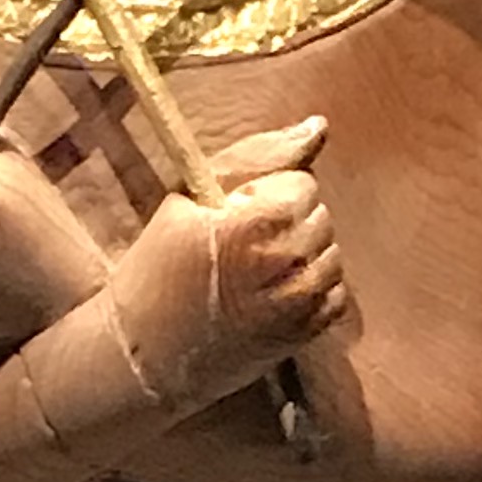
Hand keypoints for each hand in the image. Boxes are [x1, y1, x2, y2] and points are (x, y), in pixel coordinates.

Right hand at [105, 116, 351, 410]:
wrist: (145, 356)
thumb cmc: (157, 271)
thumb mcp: (189, 200)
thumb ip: (257, 157)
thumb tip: (319, 126)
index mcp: (255, 222)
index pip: (302, 184)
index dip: (268, 193)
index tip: (234, 215)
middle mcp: (286, 262)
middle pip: (320, 216)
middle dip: (288, 222)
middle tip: (244, 244)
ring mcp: (300, 303)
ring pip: (332, 254)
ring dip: (303, 255)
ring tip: (258, 269)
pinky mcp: (306, 334)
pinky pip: (336, 295)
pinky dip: (312, 289)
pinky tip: (274, 294)